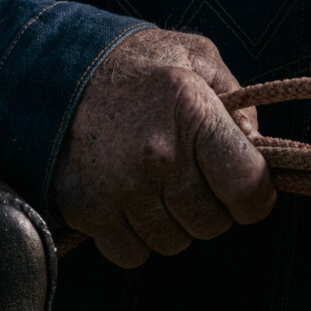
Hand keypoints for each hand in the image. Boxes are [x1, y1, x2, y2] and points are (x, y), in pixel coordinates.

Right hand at [51, 28, 276, 267]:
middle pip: (212, 222)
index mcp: (192, 112)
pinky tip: (131, 202)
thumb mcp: (196, 56)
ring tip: (159, 185)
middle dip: (213, 207)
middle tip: (195, 179)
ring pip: (174, 242)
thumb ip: (238, 100)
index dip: (258, 198)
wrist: (51, 71)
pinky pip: (132, 254)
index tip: (252, 194)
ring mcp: (119, 187)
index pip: (247, 185)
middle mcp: (158, 154)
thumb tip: (258, 147)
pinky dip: (137, 238)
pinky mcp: (87, 210)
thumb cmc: (136, 64)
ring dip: (175, 223)